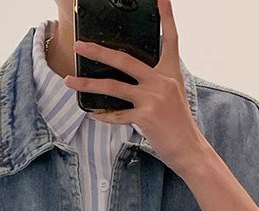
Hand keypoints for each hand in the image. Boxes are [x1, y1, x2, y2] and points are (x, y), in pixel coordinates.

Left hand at [64, 0, 205, 173]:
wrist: (188, 148)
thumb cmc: (178, 123)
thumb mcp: (172, 95)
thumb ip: (154, 82)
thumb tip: (129, 77)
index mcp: (170, 72)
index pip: (170, 38)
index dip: (166, 16)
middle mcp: (161, 81)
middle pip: (125, 60)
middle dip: (98, 52)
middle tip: (80, 46)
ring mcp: (152, 98)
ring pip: (113, 87)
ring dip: (88, 84)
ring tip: (70, 81)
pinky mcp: (145, 117)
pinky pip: (117, 114)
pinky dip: (103, 115)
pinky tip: (92, 113)